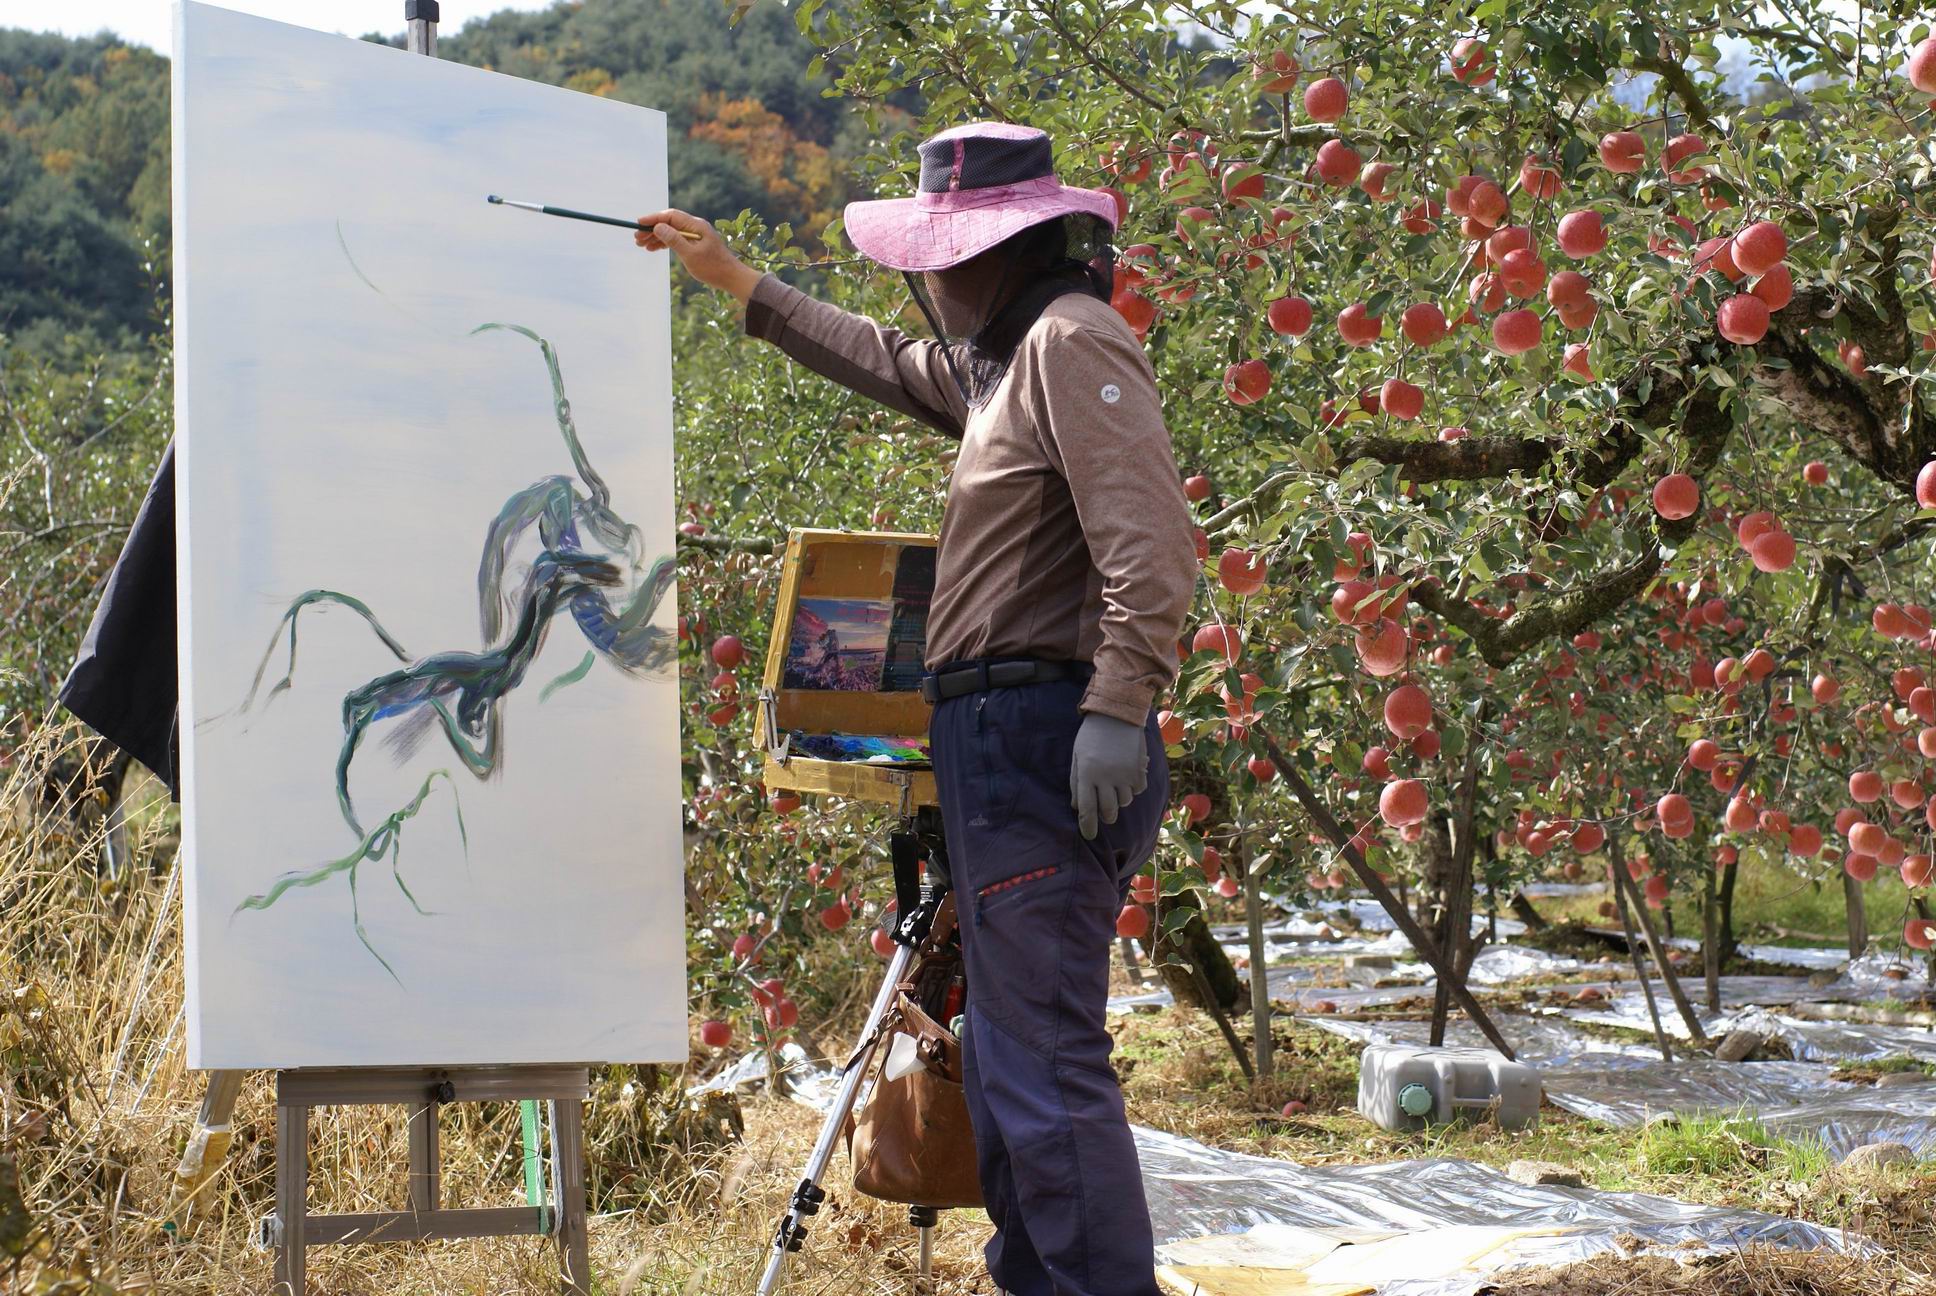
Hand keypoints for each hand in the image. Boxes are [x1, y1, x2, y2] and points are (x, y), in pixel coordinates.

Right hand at [634, 208, 761, 302]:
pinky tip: (654, 248)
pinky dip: (665, 243)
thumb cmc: (713, 267)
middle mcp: (695, 227)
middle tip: (636, 238)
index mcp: (695, 226)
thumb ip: (674, 240)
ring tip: (641, 245)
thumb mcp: (690, 255)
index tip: (638, 224)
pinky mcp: (696, 244)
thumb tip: (658, 226)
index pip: (670, 216)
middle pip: (669, 223)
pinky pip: (677, 240)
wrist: (731, 278)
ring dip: (656, 237)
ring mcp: (695, 235)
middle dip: (652, 229)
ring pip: (671, 232)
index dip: (653, 219)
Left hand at [1070, 712, 1148, 840]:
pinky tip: (1128, 774)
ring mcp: (1125, 775)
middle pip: (1109, 811)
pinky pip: (1138, 790)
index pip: (1087, 809)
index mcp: (1087, 774)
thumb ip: (1076, 782)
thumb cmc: (1092, 734)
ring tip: (1116, 783)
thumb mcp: (1077, 756)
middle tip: (1105, 811)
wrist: (1118, 713)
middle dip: (1107, 816)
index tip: (1089, 835)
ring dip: (1120, 799)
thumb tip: (1077, 807)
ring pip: (1125, 802)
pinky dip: (1133, 787)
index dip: (1087, 826)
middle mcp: (1107, 777)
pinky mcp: (1140, 770)